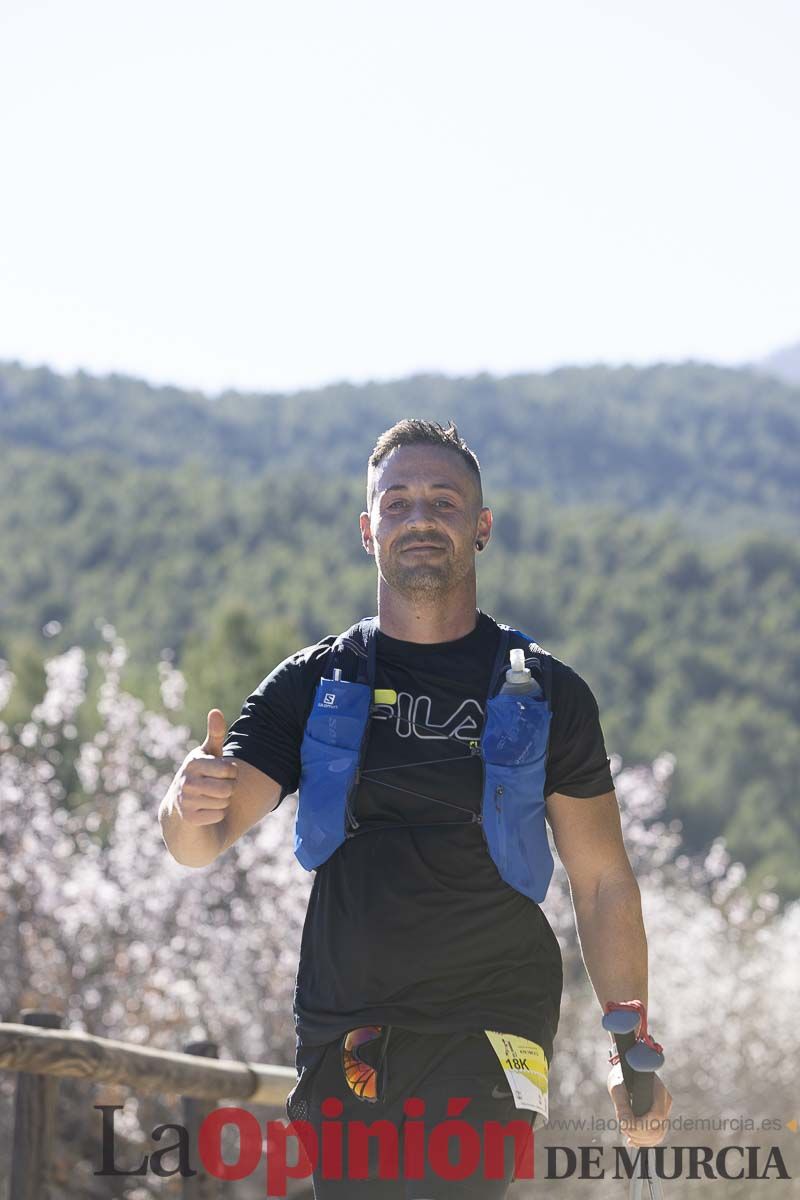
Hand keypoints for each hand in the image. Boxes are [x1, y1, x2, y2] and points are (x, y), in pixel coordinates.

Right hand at [174, 709, 237, 825]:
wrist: (179, 804)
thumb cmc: (201, 772)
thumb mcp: (209, 753)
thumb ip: (215, 734)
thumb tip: (215, 711)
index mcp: (194, 763)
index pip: (230, 770)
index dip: (232, 773)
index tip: (222, 772)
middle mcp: (187, 781)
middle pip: (229, 788)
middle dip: (229, 788)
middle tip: (218, 786)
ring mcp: (186, 801)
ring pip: (224, 803)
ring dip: (223, 801)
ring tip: (211, 796)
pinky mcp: (189, 818)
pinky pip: (218, 816)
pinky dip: (217, 814)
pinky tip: (206, 809)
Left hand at [607, 1070, 672, 1147]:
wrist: (627, 1069)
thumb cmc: (622, 1075)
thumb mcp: (617, 1087)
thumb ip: (621, 1106)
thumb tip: (624, 1124)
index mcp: (658, 1090)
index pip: (656, 1115)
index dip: (641, 1125)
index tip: (624, 1126)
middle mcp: (665, 1101)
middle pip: (659, 1128)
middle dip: (640, 1134)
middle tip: (624, 1130)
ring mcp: (664, 1110)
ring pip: (659, 1134)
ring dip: (642, 1140)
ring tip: (627, 1135)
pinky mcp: (659, 1117)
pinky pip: (657, 1135)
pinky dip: (645, 1141)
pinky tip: (632, 1141)